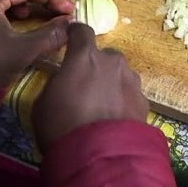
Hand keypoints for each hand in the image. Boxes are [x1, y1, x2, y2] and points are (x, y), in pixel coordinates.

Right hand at [33, 23, 150, 148]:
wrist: (98, 155)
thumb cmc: (61, 126)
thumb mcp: (42, 102)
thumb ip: (57, 82)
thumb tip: (64, 80)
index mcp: (85, 57)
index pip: (81, 31)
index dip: (75, 34)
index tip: (70, 38)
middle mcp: (112, 62)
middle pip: (104, 56)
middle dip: (96, 67)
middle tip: (86, 87)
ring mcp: (132, 81)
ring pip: (120, 75)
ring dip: (111, 84)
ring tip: (102, 106)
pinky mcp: (144, 102)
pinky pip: (130, 95)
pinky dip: (123, 102)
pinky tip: (114, 119)